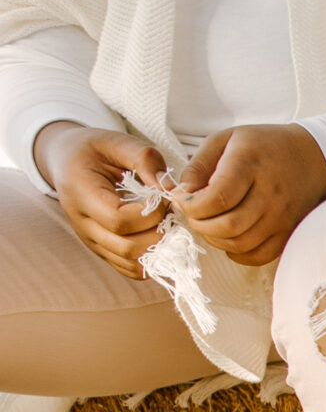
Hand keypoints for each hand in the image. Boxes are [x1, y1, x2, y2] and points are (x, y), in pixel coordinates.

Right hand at [30, 122, 170, 278]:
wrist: (67, 161)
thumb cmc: (96, 150)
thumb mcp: (117, 141)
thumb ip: (145, 159)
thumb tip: (172, 189)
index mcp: (81, 193)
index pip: (119, 220)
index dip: (150, 214)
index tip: (162, 198)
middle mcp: (82, 224)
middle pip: (127, 247)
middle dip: (159, 234)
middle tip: (170, 214)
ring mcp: (91, 241)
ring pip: (131, 264)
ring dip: (159, 249)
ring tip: (166, 225)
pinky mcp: (103, 251)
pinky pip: (131, 269)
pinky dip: (152, 259)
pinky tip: (159, 236)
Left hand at [173, 124, 325, 266]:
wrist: (313, 157)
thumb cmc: (263, 145)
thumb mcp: (225, 140)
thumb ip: (198, 166)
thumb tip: (179, 195)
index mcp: (250, 164)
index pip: (217, 198)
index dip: (191, 205)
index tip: (182, 199)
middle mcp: (270, 193)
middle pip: (228, 226)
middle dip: (199, 224)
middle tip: (194, 214)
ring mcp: (283, 216)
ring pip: (240, 244)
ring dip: (215, 239)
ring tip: (209, 223)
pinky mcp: (289, 232)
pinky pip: (258, 256)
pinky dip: (237, 252)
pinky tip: (230, 236)